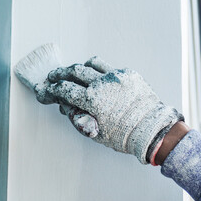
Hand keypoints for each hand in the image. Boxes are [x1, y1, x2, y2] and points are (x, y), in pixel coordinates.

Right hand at [45, 57, 182, 163]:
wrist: (152, 130)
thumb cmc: (124, 136)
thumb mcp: (95, 132)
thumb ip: (78, 117)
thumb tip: (66, 106)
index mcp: (92, 100)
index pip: (65, 89)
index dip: (53, 89)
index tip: (48, 89)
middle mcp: (102, 84)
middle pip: (74, 71)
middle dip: (60, 73)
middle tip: (54, 76)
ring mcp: (116, 76)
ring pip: (90, 64)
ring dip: (79, 68)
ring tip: (74, 72)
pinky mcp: (128, 74)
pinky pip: (108, 67)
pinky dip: (99, 71)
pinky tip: (97, 76)